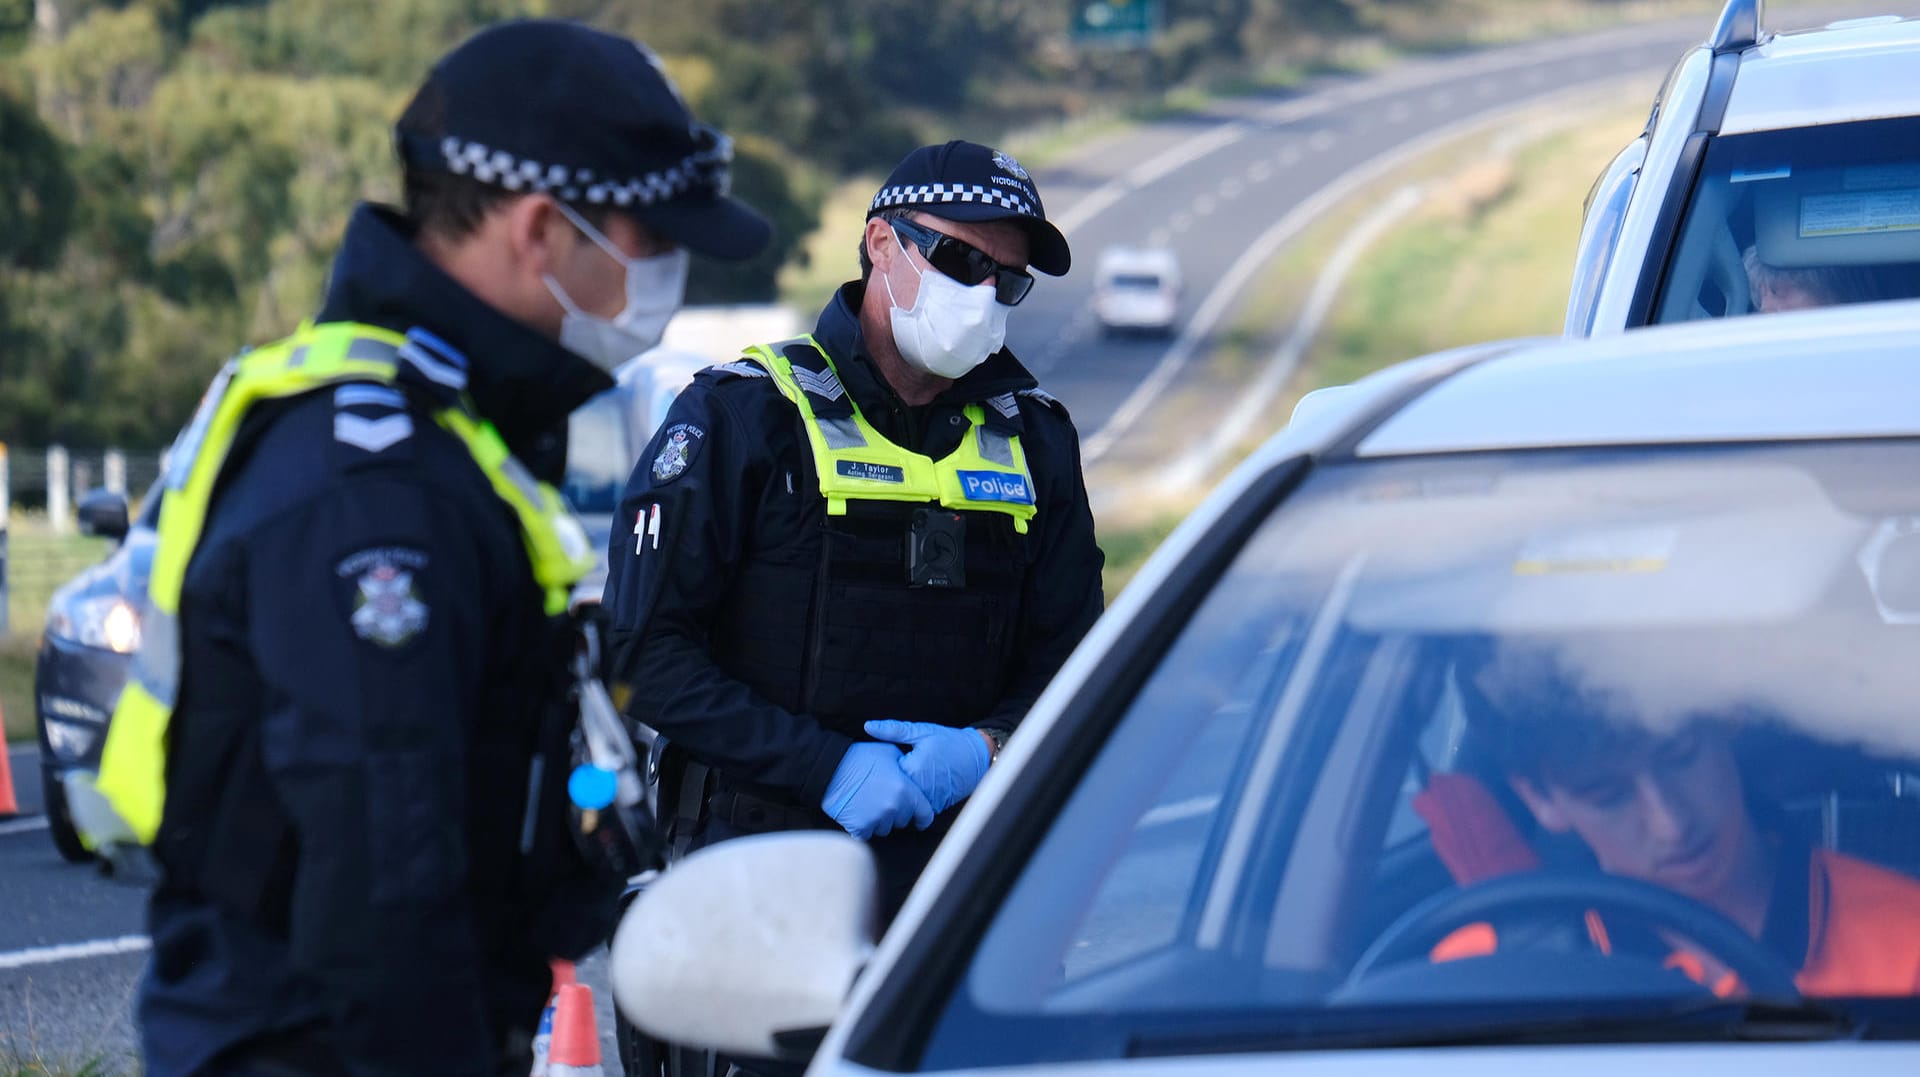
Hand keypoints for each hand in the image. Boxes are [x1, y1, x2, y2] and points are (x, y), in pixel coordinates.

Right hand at [821, 742, 935, 839]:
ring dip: (879, 820)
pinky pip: (866, 834)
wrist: (830, 766)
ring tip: (868, 804)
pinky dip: (862, 827)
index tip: (918, 818)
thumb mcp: (890, 752)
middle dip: (896, 813)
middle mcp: (893, 808)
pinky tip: (857, 813)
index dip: (922, 816)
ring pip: (884, 829)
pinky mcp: (859, 827)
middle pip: (902, 821)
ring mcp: (876, 819)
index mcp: (905, 790)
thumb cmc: (859, 756)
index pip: (925, 814)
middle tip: (882, 799)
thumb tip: (910, 774)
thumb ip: (905, 768)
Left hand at [864, 719, 991, 814]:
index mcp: (913, 768)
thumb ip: (893, 730)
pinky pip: (917, 807)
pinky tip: (912, 789)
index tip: (878, 762)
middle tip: (886, 774)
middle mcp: (921, 788)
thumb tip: (868, 726)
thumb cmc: (949, 742)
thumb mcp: (921, 731)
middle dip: (887, 783)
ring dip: (900, 794)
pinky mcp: (936, 806)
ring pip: (904, 802)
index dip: (880, 767)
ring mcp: (929, 799)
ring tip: (897, 783)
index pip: (884, 773)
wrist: (977, 757)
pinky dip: (913, 800)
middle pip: (893, 790)